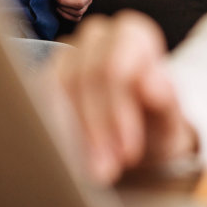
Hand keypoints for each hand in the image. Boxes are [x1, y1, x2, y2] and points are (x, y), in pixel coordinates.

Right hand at [55, 12, 197, 182]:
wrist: (138, 139)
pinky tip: (67, 159)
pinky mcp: (44, 78)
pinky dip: (53, 133)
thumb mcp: (169, 119)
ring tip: (91, 172)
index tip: (127, 151)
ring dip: (73, 136)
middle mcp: (97, 37)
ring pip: (59, 89)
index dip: (118, 111)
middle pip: (86, 78)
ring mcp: (67, 55)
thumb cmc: (156, 124)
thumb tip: (155, 82)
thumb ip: (166, 100)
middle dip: (96, 130)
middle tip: (107, 170)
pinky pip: (38, 101)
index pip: (116, 66)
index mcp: (133, 35)